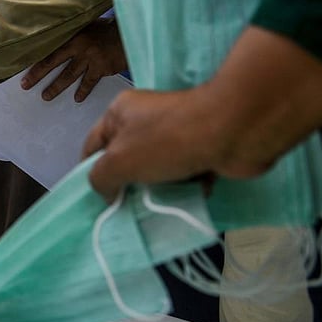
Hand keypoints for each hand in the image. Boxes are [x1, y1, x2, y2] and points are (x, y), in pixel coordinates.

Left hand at [21, 18, 126, 101]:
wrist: (130, 32)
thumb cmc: (106, 29)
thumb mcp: (86, 25)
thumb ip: (72, 33)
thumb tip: (53, 38)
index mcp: (73, 36)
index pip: (50, 50)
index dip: (36, 61)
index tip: (24, 69)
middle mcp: (80, 48)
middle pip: (54, 64)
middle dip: (39, 76)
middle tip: (27, 86)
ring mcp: (91, 59)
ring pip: (69, 76)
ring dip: (57, 87)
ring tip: (46, 96)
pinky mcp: (102, 68)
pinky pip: (89, 82)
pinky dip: (83, 91)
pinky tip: (77, 99)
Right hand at [83, 28, 321, 201]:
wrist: (231, 131)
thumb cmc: (166, 141)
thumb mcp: (119, 161)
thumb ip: (100, 178)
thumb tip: (106, 192)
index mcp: (120, 112)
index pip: (93, 145)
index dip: (89, 173)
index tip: (96, 200)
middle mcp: (146, 118)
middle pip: (126, 159)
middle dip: (127, 185)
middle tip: (125, 209)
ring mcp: (175, 132)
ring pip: (156, 170)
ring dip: (157, 189)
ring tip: (157, 208)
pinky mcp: (201, 147)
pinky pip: (184, 173)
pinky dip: (185, 187)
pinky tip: (186, 199)